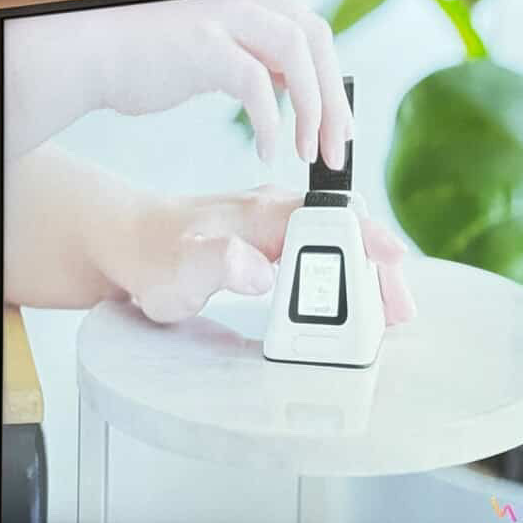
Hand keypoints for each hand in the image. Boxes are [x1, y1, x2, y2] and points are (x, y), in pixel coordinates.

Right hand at [6, 0, 352, 167]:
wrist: (92, 54)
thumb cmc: (149, 58)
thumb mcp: (216, 51)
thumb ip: (255, 57)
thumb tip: (289, 83)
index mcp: (252, 0)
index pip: (314, 32)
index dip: (333, 82)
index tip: (339, 128)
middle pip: (316, 37)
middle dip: (334, 100)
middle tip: (336, 150)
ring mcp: (222, 15)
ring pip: (295, 51)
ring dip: (311, 109)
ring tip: (307, 152)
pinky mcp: (202, 45)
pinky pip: (255, 82)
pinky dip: (269, 121)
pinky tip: (267, 150)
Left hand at [118, 187, 415, 326]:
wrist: (124, 239)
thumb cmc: (150, 255)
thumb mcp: (180, 269)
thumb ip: (219, 264)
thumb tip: (258, 268)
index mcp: (265, 214)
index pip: (333, 220)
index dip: (367, 241)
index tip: (393, 265)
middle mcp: (277, 212)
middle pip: (348, 231)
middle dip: (379, 268)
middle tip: (399, 310)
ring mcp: (277, 225)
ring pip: (341, 240)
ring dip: (369, 274)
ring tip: (390, 310)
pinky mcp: (273, 241)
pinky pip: (326, 250)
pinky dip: (350, 273)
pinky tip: (358, 296)